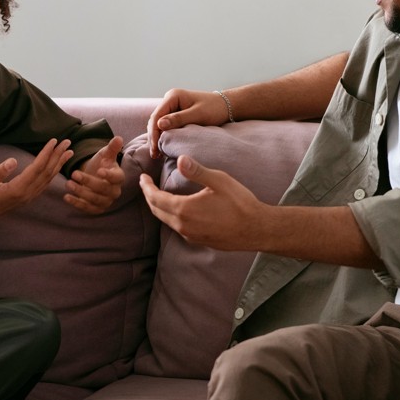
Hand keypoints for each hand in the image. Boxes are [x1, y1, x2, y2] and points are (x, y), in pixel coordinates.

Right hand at [0, 138, 72, 230]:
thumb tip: (12, 160)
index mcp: (18, 189)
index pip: (37, 168)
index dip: (46, 154)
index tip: (54, 141)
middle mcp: (27, 194)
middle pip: (47, 173)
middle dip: (58, 157)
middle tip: (67, 142)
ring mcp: (28, 197)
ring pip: (48, 179)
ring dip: (58, 164)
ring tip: (68, 153)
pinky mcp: (26, 198)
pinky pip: (44, 184)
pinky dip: (52, 173)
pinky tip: (55, 167)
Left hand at [65, 135, 124, 213]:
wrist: (95, 176)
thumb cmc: (102, 164)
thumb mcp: (105, 154)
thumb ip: (111, 147)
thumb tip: (118, 138)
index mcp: (119, 177)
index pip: (116, 178)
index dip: (109, 176)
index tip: (99, 171)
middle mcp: (115, 191)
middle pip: (103, 189)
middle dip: (88, 182)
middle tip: (74, 174)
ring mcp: (106, 202)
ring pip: (94, 200)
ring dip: (80, 192)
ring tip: (68, 183)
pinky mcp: (96, 209)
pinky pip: (87, 208)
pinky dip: (76, 203)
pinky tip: (66, 197)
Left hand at [138, 154, 268, 250]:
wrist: (256, 229)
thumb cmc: (240, 203)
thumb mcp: (219, 181)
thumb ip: (197, 171)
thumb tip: (180, 159)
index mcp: (184, 209)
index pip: (155, 198)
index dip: (146, 187)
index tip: (142, 177)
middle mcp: (183, 225)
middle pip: (156, 210)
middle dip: (148, 197)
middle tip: (146, 184)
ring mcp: (190, 235)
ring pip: (166, 221)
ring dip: (158, 207)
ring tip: (157, 195)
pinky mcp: (198, 240)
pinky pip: (177, 227)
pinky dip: (170, 216)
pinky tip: (176, 209)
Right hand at [147, 89, 229, 158]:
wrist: (226, 106)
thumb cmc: (214, 109)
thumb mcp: (198, 114)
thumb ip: (179, 119)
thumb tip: (160, 125)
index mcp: (173, 96)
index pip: (157, 116)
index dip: (154, 133)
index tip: (155, 148)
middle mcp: (170, 100)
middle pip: (155, 120)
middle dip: (154, 137)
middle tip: (155, 154)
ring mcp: (172, 107)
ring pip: (158, 124)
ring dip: (157, 138)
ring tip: (157, 154)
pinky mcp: (175, 114)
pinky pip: (165, 126)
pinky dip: (163, 136)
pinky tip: (163, 147)